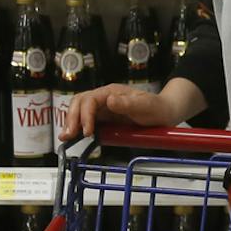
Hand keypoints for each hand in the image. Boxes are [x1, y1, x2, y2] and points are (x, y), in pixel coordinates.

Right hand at [58, 82, 189, 143]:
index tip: (87, 131)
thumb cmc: (156, 107)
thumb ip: (129, 103)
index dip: (85, 115)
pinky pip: (86, 121)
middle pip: (79, 103)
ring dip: (71, 123)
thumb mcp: (146, 105)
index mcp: (111, 92)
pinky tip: (72, 137)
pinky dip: (77, 128)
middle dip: (72, 118)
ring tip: (66, 138)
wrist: (164, 113)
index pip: (90, 99)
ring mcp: (102, 108)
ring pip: (79, 111)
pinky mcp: (103, 119)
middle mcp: (103, 98)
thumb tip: (109, 101)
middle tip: (69, 136)